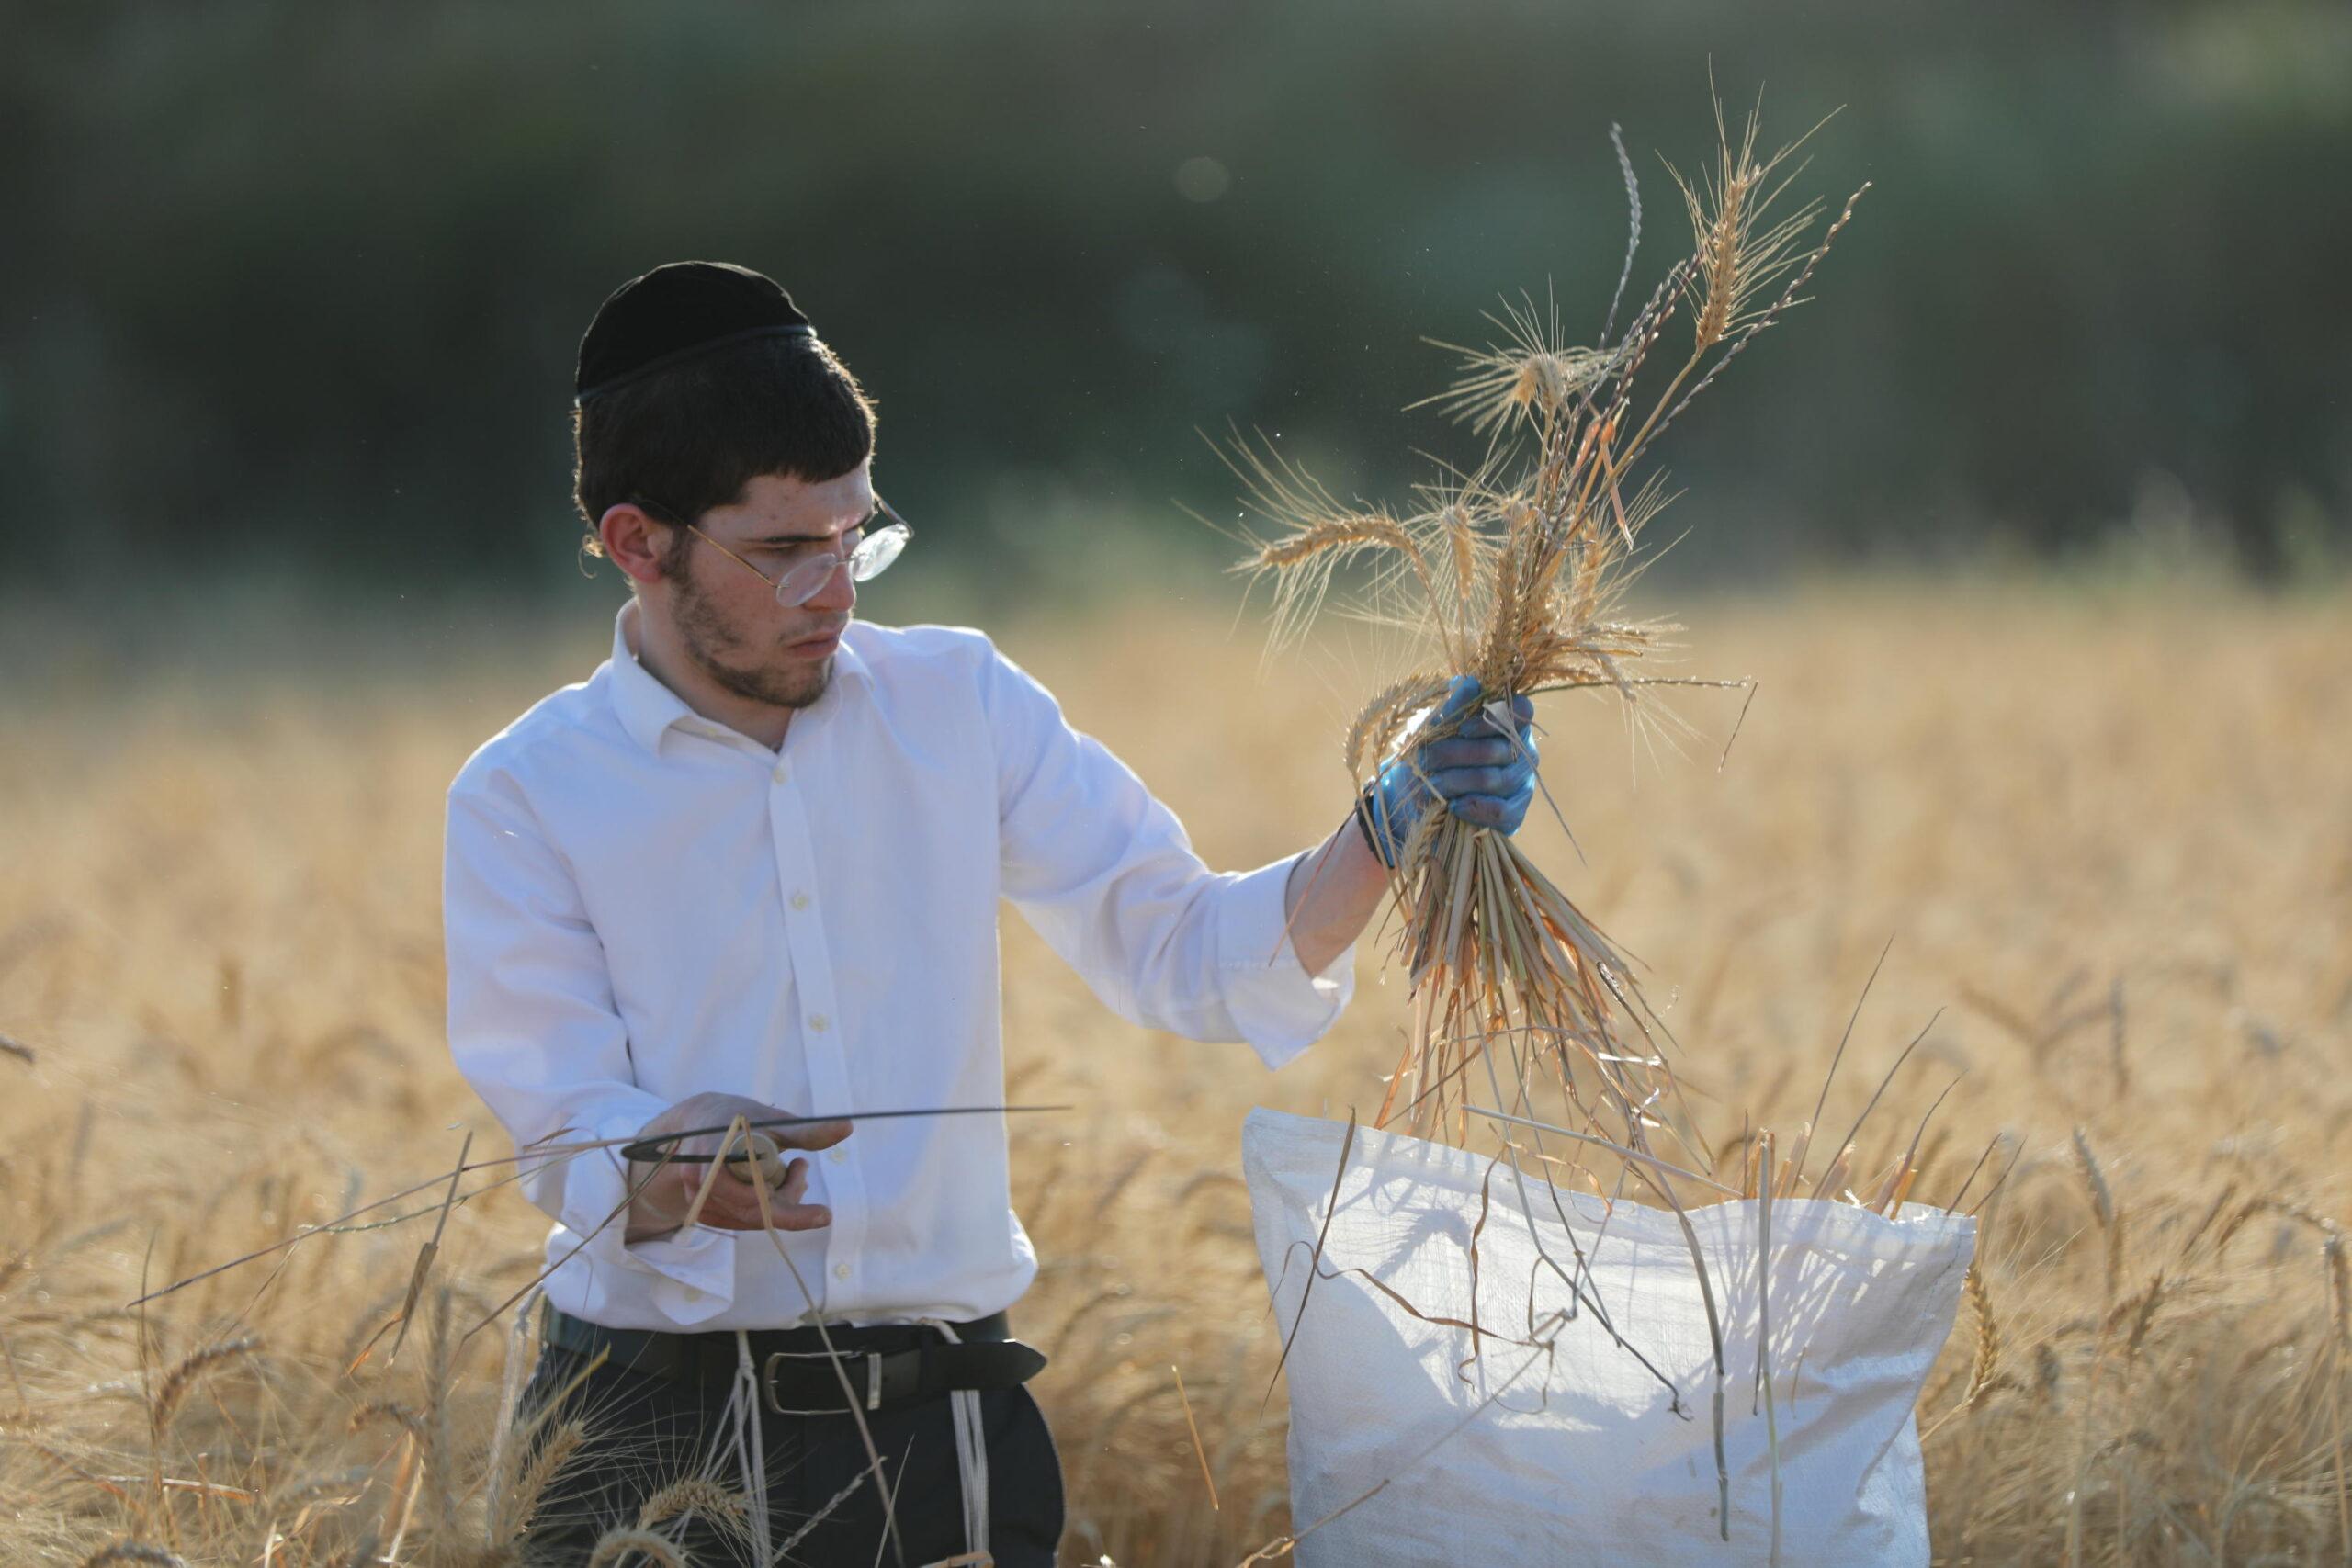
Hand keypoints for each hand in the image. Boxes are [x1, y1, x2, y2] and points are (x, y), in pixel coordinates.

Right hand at [623, 1092, 851, 1242]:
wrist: (697, 1122)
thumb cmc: (739, 1118)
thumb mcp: (772, 1120)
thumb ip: (806, 1130)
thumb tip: (848, 1127)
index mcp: (717, 1155)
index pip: (757, 1197)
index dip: (793, 1212)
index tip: (826, 1215)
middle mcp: (701, 1181)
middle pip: (757, 1211)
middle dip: (788, 1196)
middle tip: (802, 1167)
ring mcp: (698, 1199)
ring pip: (751, 1217)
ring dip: (777, 1199)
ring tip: (790, 1169)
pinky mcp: (702, 1210)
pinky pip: (742, 1219)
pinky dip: (762, 1205)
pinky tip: (769, 1183)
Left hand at [1357, 675, 1538, 866]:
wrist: (1415, 800)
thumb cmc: (1429, 755)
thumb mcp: (1433, 729)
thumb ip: (1453, 707)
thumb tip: (1471, 682)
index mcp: (1508, 721)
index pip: (1522, 709)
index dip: (1494, 718)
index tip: (1461, 729)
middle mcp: (1522, 750)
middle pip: (1500, 748)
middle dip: (1457, 755)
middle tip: (1427, 760)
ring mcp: (1522, 783)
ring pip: (1498, 779)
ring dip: (1458, 781)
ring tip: (1433, 784)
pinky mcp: (1515, 814)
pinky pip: (1503, 811)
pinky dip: (1476, 808)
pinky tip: (1454, 805)